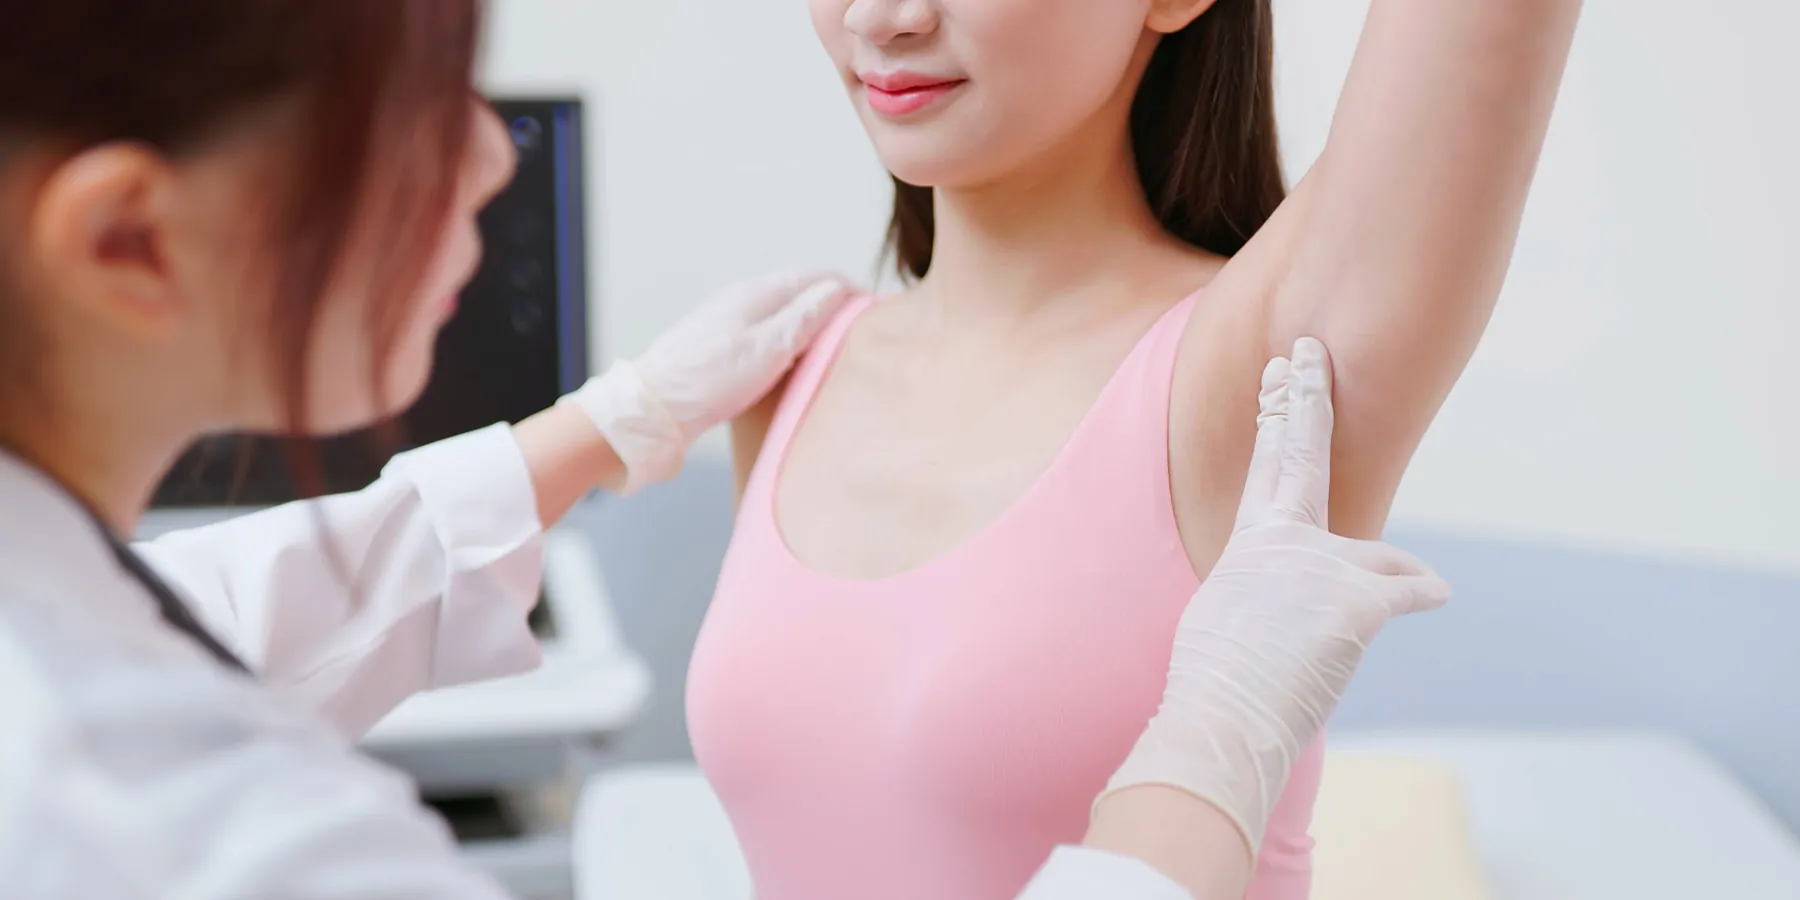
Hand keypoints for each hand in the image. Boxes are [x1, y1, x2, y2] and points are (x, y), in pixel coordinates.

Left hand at [560, 270, 854, 492]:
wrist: (653, 408)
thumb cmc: (709, 380)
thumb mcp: (769, 349)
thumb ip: (805, 317)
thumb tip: (838, 289)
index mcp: (759, 292)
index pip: (819, 277)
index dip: (851, 291)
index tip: (875, 313)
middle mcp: (744, 298)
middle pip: (802, 292)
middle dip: (833, 305)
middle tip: (860, 332)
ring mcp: (729, 319)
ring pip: (783, 312)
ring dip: (811, 324)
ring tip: (834, 348)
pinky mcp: (719, 343)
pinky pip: (766, 331)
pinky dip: (789, 340)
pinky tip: (792, 364)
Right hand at [1100, 337, 1450, 855]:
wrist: (1225, 715)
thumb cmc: (1222, 683)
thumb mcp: (1233, 622)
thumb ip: (1272, 592)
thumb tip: (1309, 604)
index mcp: (1250, 547)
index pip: (1270, 467)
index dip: (1281, 415)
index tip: (1283, 372)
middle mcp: (1281, 543)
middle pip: (1301, 455)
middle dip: (1304, 399)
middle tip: (1308, 351)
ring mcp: (1319, 566)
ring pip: (1378, 561)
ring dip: (1382, 581)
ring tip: (1357, 620)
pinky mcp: (1358, 600)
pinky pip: (1405, 589)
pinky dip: (1419, 591)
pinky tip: (1435, 592)